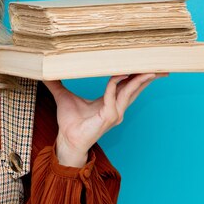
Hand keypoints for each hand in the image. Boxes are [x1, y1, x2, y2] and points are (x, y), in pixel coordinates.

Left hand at [43, 73, 167, 166]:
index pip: (126, 86)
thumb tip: (46, 72)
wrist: (66, 139)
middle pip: (134, 88)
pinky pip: (112, 97)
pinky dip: (114, 86)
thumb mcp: (63, 97)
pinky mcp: (109, 117)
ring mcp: (114, 113)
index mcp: (109, 102)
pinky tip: (116, 75)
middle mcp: (116, 108)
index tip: (142, 63)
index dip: (134, 75)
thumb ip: (57, 84)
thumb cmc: (68, 121)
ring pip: (129, 92)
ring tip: (147, 69)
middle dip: (146, 77)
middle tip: (158, 65)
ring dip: (137, 79)